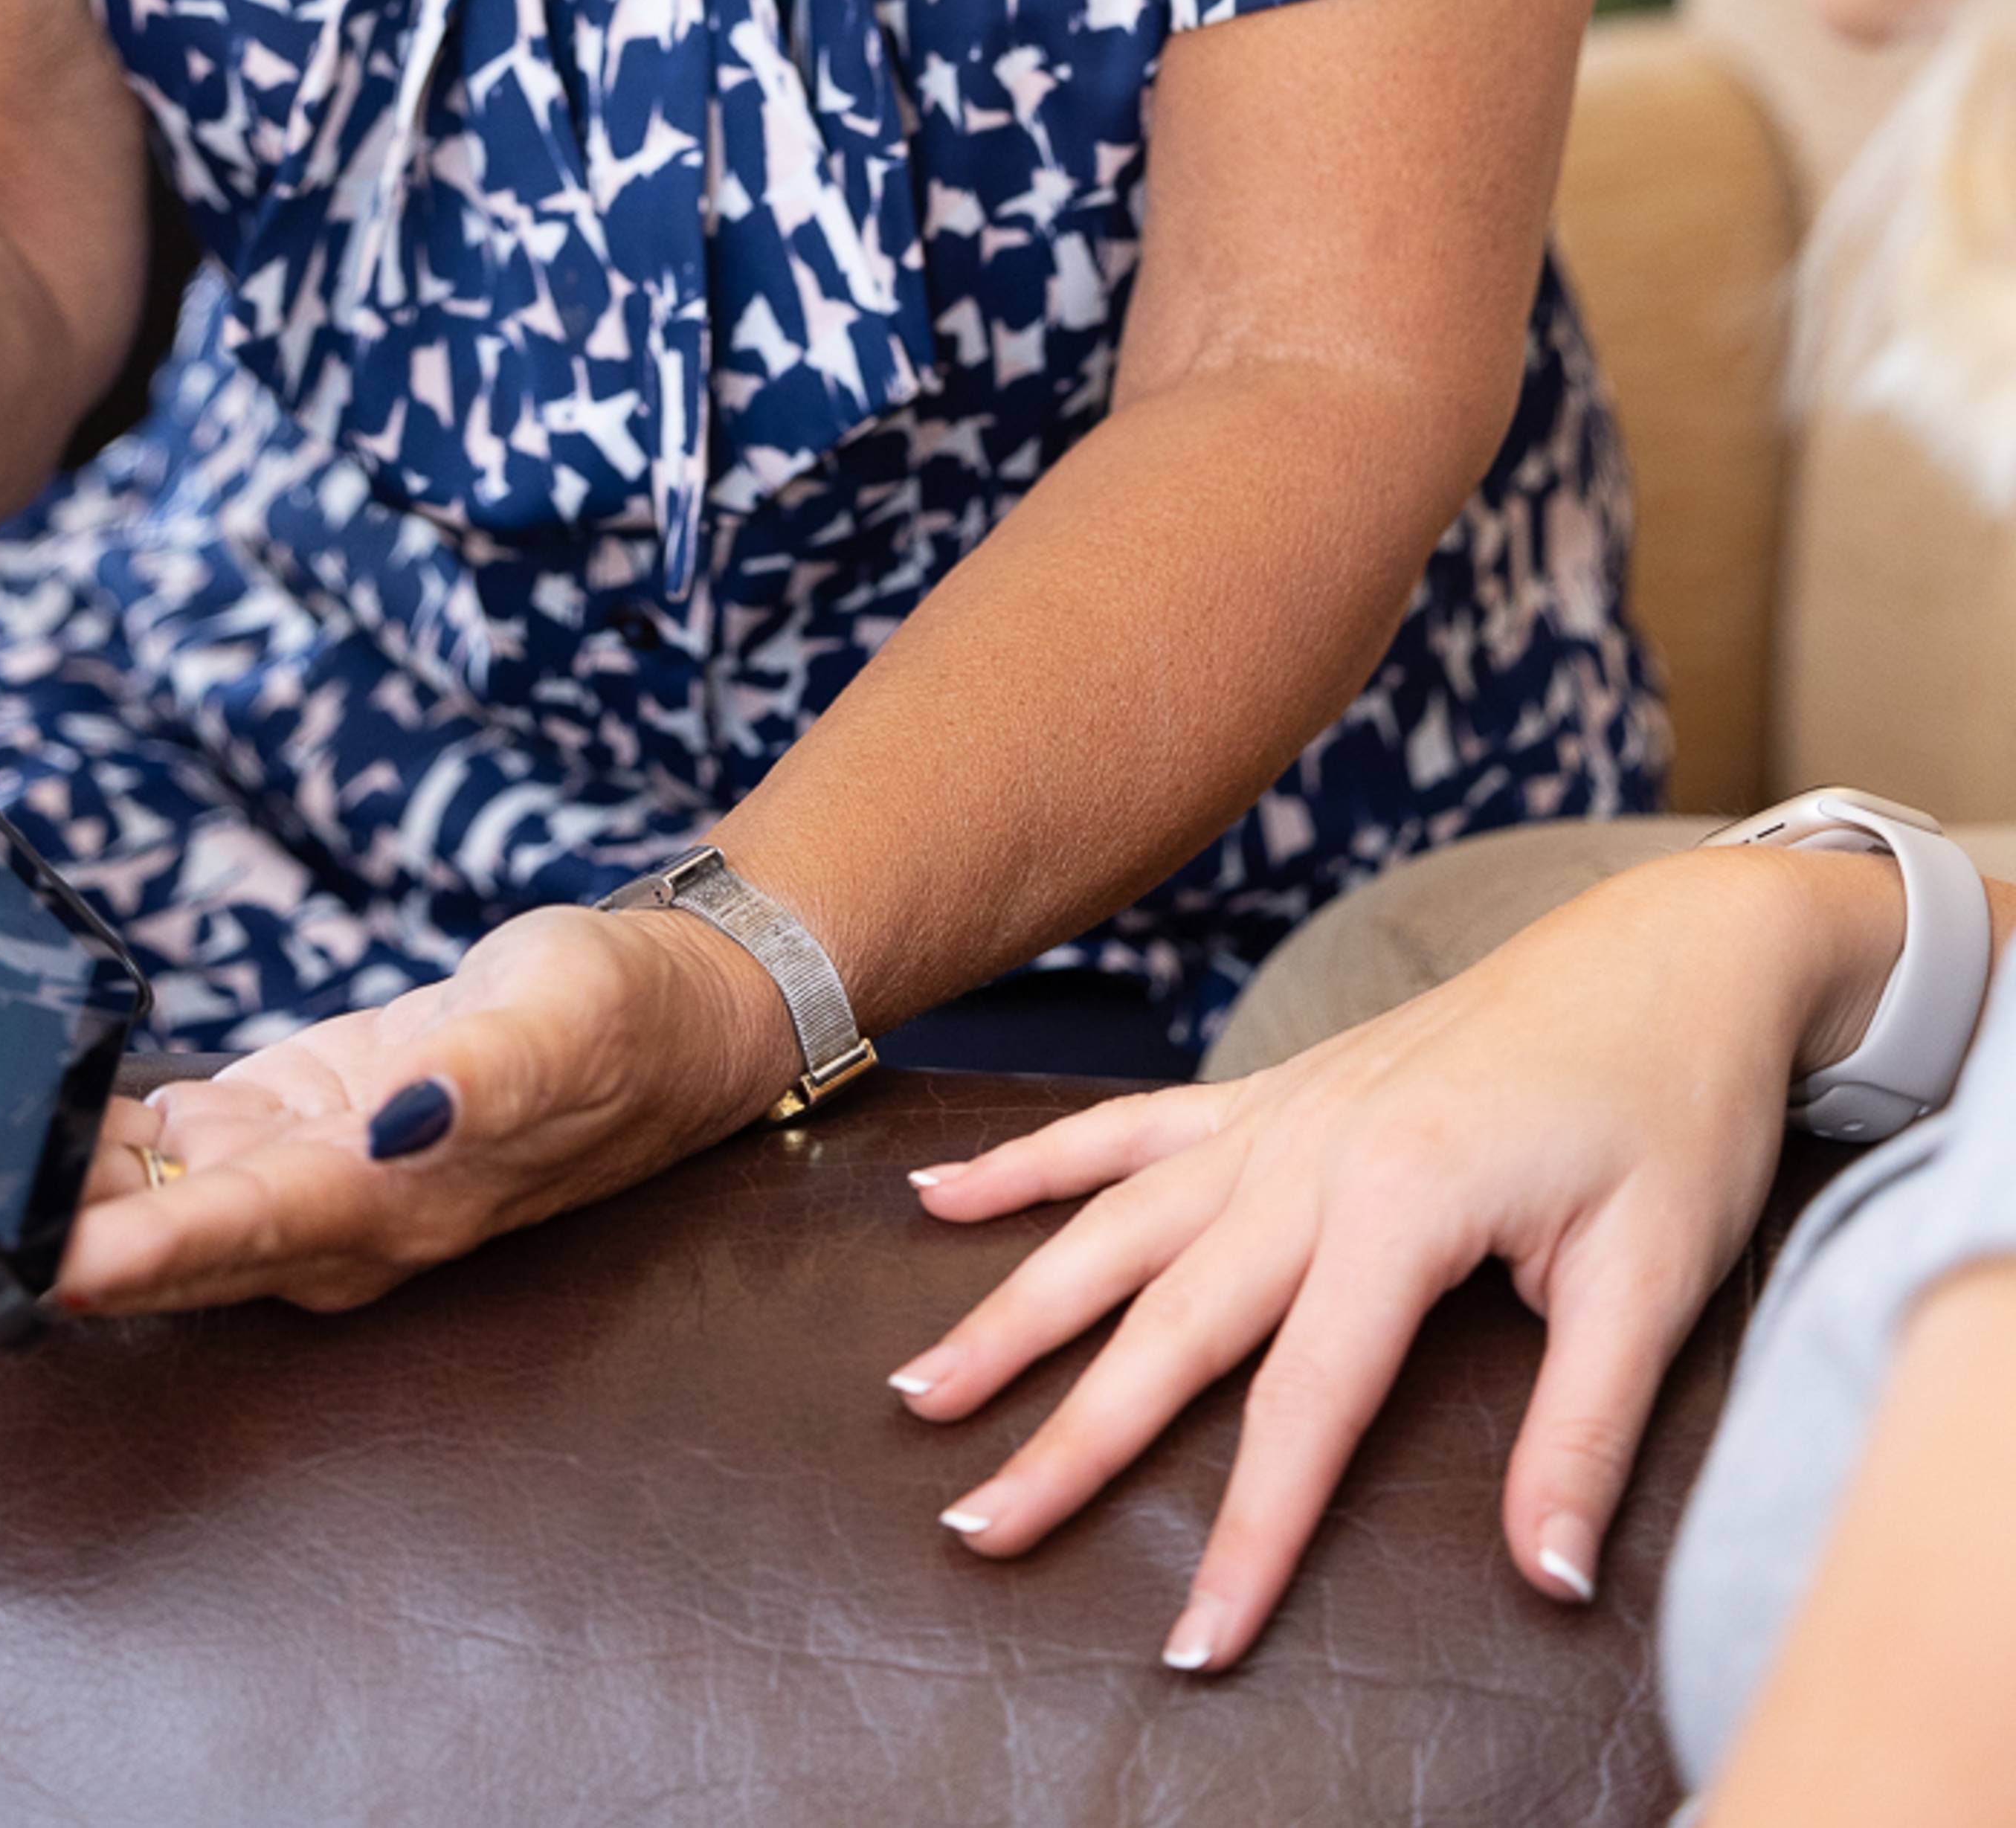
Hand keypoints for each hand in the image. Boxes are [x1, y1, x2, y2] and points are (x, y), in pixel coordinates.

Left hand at [0, 899, 800, 1324]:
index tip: (21, 1272)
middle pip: (153, 1251)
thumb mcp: (564, 1023)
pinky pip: (162, 1153)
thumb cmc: (618, 1020)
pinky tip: (8, 1124)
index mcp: (388, 1203)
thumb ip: (485, 1077)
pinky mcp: (283, 1128)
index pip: (232, 1241)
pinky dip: (83, 1145)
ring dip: (33, 1205)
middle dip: (28, 1256)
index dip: (125, 1260)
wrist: (659, 1023)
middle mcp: (325, 1220)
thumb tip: (407, 1117)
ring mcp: (298, 1181)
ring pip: (140, 1208)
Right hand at [885, 844, 1908, 1667]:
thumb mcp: (1656, 1273)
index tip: (1189, 1644)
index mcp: (1403, 1201)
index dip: (1245, 1537)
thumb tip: (1548, 1584)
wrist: (1673, 952)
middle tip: (975, 1531)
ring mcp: (1283, 1112)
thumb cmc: (1676, 1107)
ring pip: (1117, 1226)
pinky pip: (1132, 1130)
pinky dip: (1036, 1163)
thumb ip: (1584, 1432)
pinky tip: (944, 1196)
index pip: (1302, 1407)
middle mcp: (1313, 1151)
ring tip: (920, 1386)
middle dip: (1065, 1438)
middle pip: (1167, 1323)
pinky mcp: (1282, 1089)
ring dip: (1013, 1307)